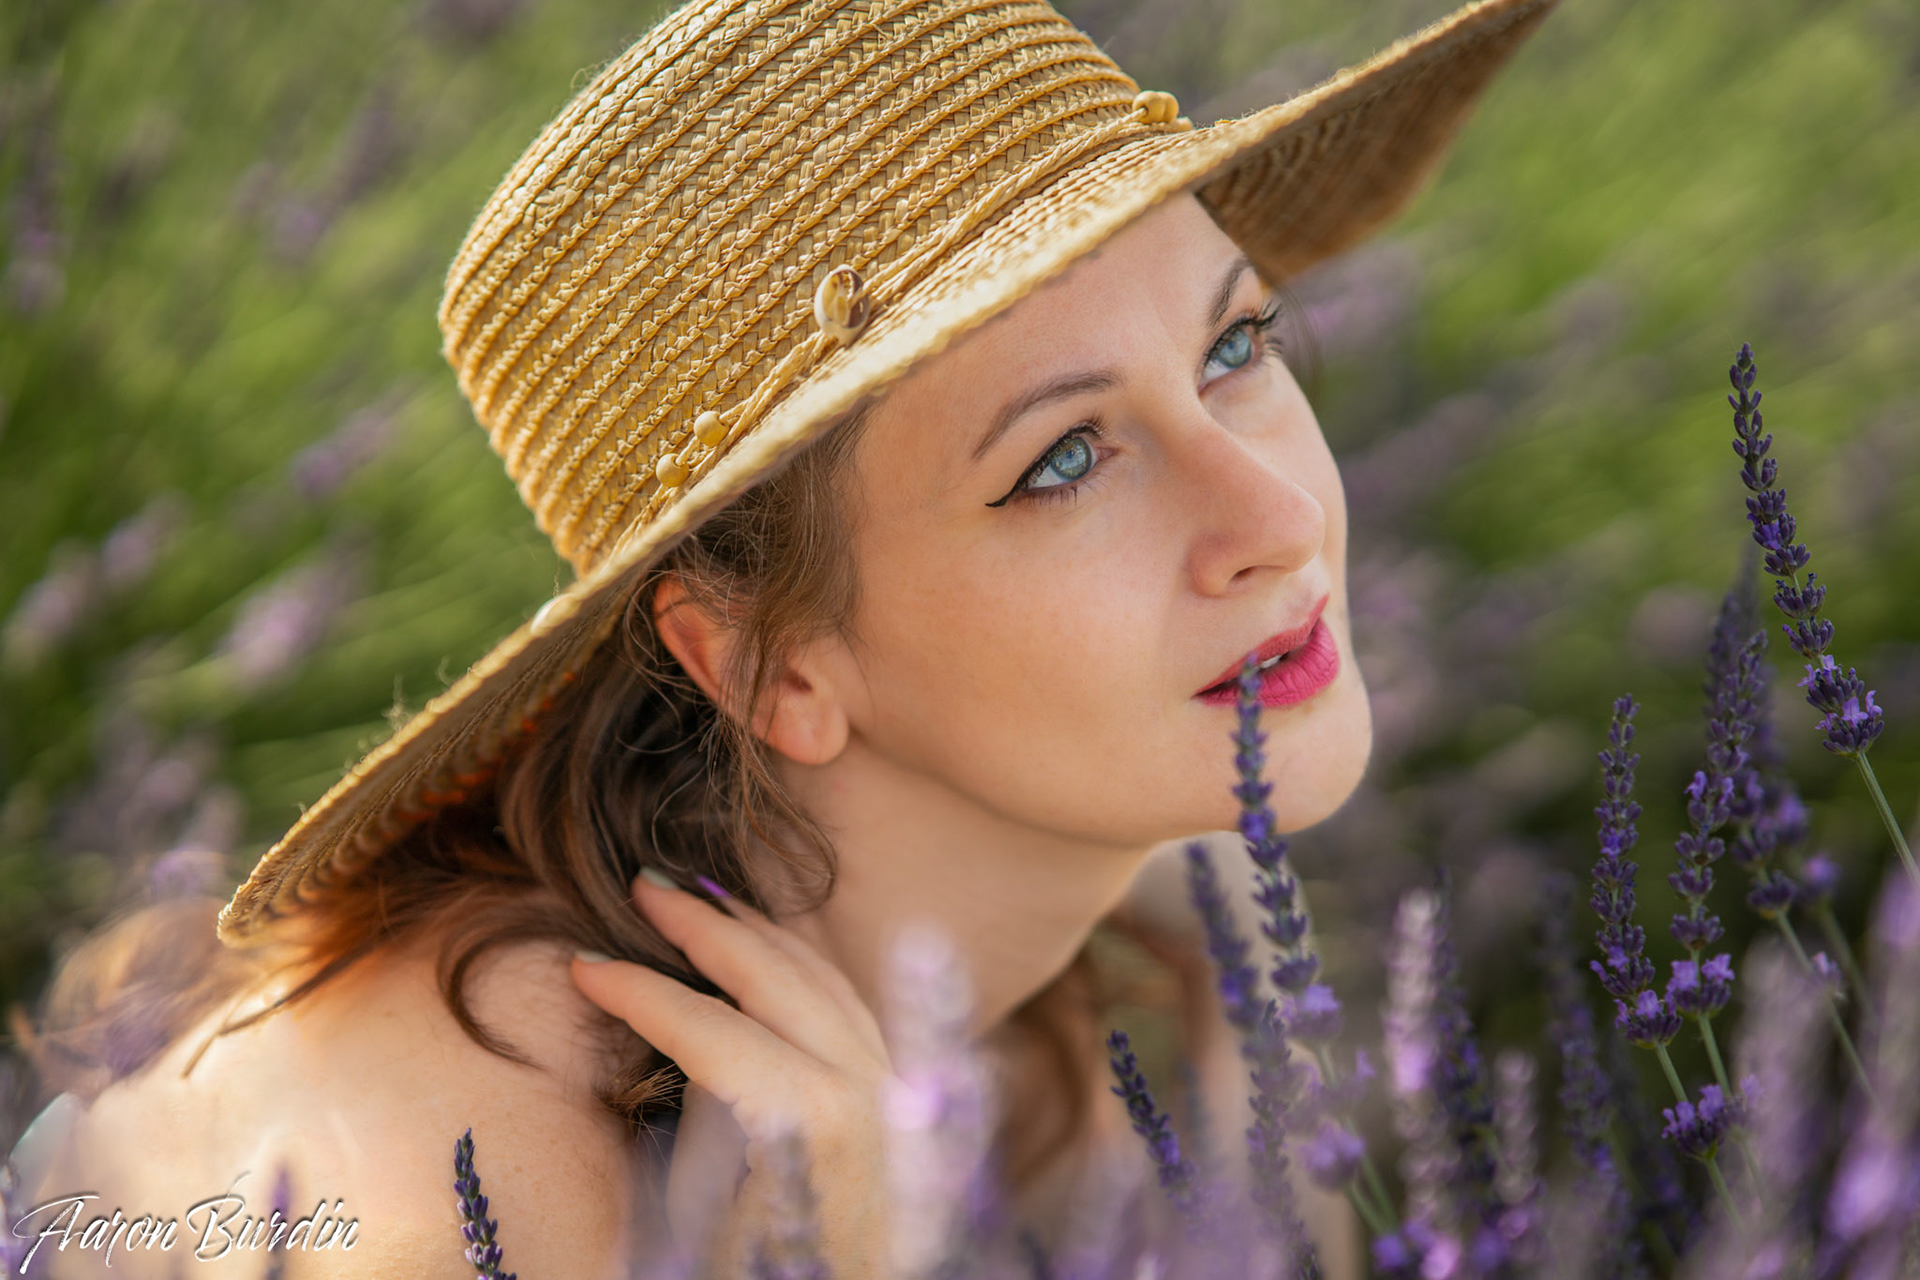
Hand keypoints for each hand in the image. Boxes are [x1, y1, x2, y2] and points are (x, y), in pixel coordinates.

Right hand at [570, 872, 894, 1277]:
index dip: (638, 992)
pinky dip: (799, 957)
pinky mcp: (901, 1088)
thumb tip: (678, 1041)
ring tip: (695, 896)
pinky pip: (846, 995)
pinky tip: (763, 942)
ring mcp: (891, 1079)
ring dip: (753, 928)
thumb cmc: (769, 1273)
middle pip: (771, 972)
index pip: (707, 1026)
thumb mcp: (704, 1210)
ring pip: (818, 971)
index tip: (581, 964)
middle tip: (643, 884)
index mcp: (806, 1115)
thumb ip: (694, 1115)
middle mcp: (862, 1082)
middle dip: (700, 923)